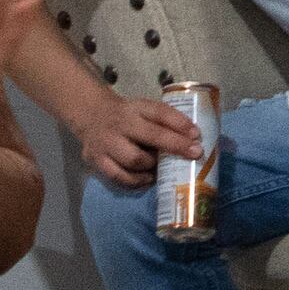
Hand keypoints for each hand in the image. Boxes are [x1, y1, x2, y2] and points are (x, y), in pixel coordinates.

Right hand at [77, 89, 204, 193]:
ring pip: (134, 160)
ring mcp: (106, 143)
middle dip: (174, 146)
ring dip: (153, 166)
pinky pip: (118, 177)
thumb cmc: (129, 117)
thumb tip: (194, 139)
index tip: (197, 134)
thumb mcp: (145, 110)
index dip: (179, 123)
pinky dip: (136, 181)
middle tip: (194, 154)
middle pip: (149, 136)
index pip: (159, 112)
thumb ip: (165, 121)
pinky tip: (148, 179)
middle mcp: (120, 124)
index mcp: (135, 108)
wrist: (91, 116)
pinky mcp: (96, 161)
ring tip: (164, 169)